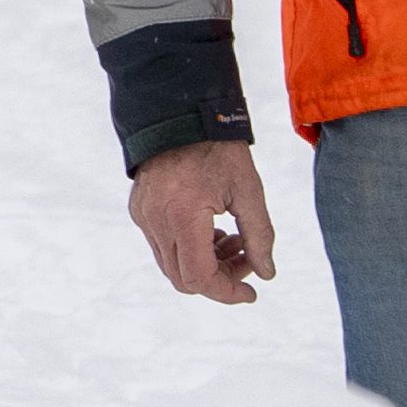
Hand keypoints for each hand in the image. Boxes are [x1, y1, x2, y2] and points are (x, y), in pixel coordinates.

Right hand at [129, 142, 281, 303]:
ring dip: (205, 264)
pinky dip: (189, 249)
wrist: (180, 114)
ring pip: (172, 265)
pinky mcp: (140, 210)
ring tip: (233, 239)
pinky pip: (163, 245)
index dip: (227, 292)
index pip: (199, 278)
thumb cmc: (218, 148)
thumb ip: (260, 235)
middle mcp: (157, 222)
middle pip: (184, 279)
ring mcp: (144, 217)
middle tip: (246, 258)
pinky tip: (211, 228)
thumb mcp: (248, 189)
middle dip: (219, 279)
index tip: (251, 292)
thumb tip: (267, 274)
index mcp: (183, 217)